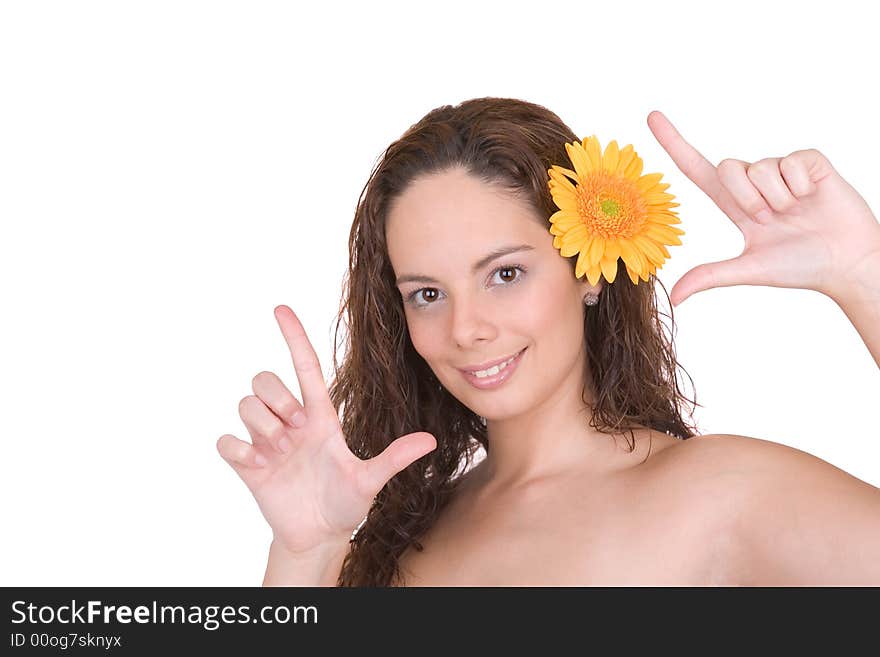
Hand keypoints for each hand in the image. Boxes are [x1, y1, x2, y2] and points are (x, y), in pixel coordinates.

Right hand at [216, 305, 436, 554]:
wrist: (318, 536)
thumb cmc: (345, 503)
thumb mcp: (369, 480)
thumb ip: (394, 458)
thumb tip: (430, 441)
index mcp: (320, 417)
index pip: (305, 367)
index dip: (294, 336)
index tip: (281, 308)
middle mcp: (290, 421)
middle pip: (265, 379)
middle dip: (278, 400)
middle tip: (295, 433)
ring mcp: (266, 441)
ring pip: (245, 405)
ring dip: (263, 428)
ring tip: (281, 454)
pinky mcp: (247, 462)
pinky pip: (226, 441)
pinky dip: (239, 451)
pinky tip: (259, 466)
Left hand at [647, 110, 879, 304]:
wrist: (846, 264)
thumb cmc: (800, 266)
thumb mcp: (749, 270)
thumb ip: (710, 276)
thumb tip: (674, 297)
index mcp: (735, 204)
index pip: (696, 169)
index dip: (674, 143)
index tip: (651, 117)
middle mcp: (755, 183)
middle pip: (727, 167)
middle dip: (747, 199)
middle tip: (772, 219)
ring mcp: (782, 171)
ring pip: (760, 167)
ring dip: (777, 197)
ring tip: (796, 211)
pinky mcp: (810, 163)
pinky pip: (791, 161)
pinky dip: (800, 185)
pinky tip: (813, 198)